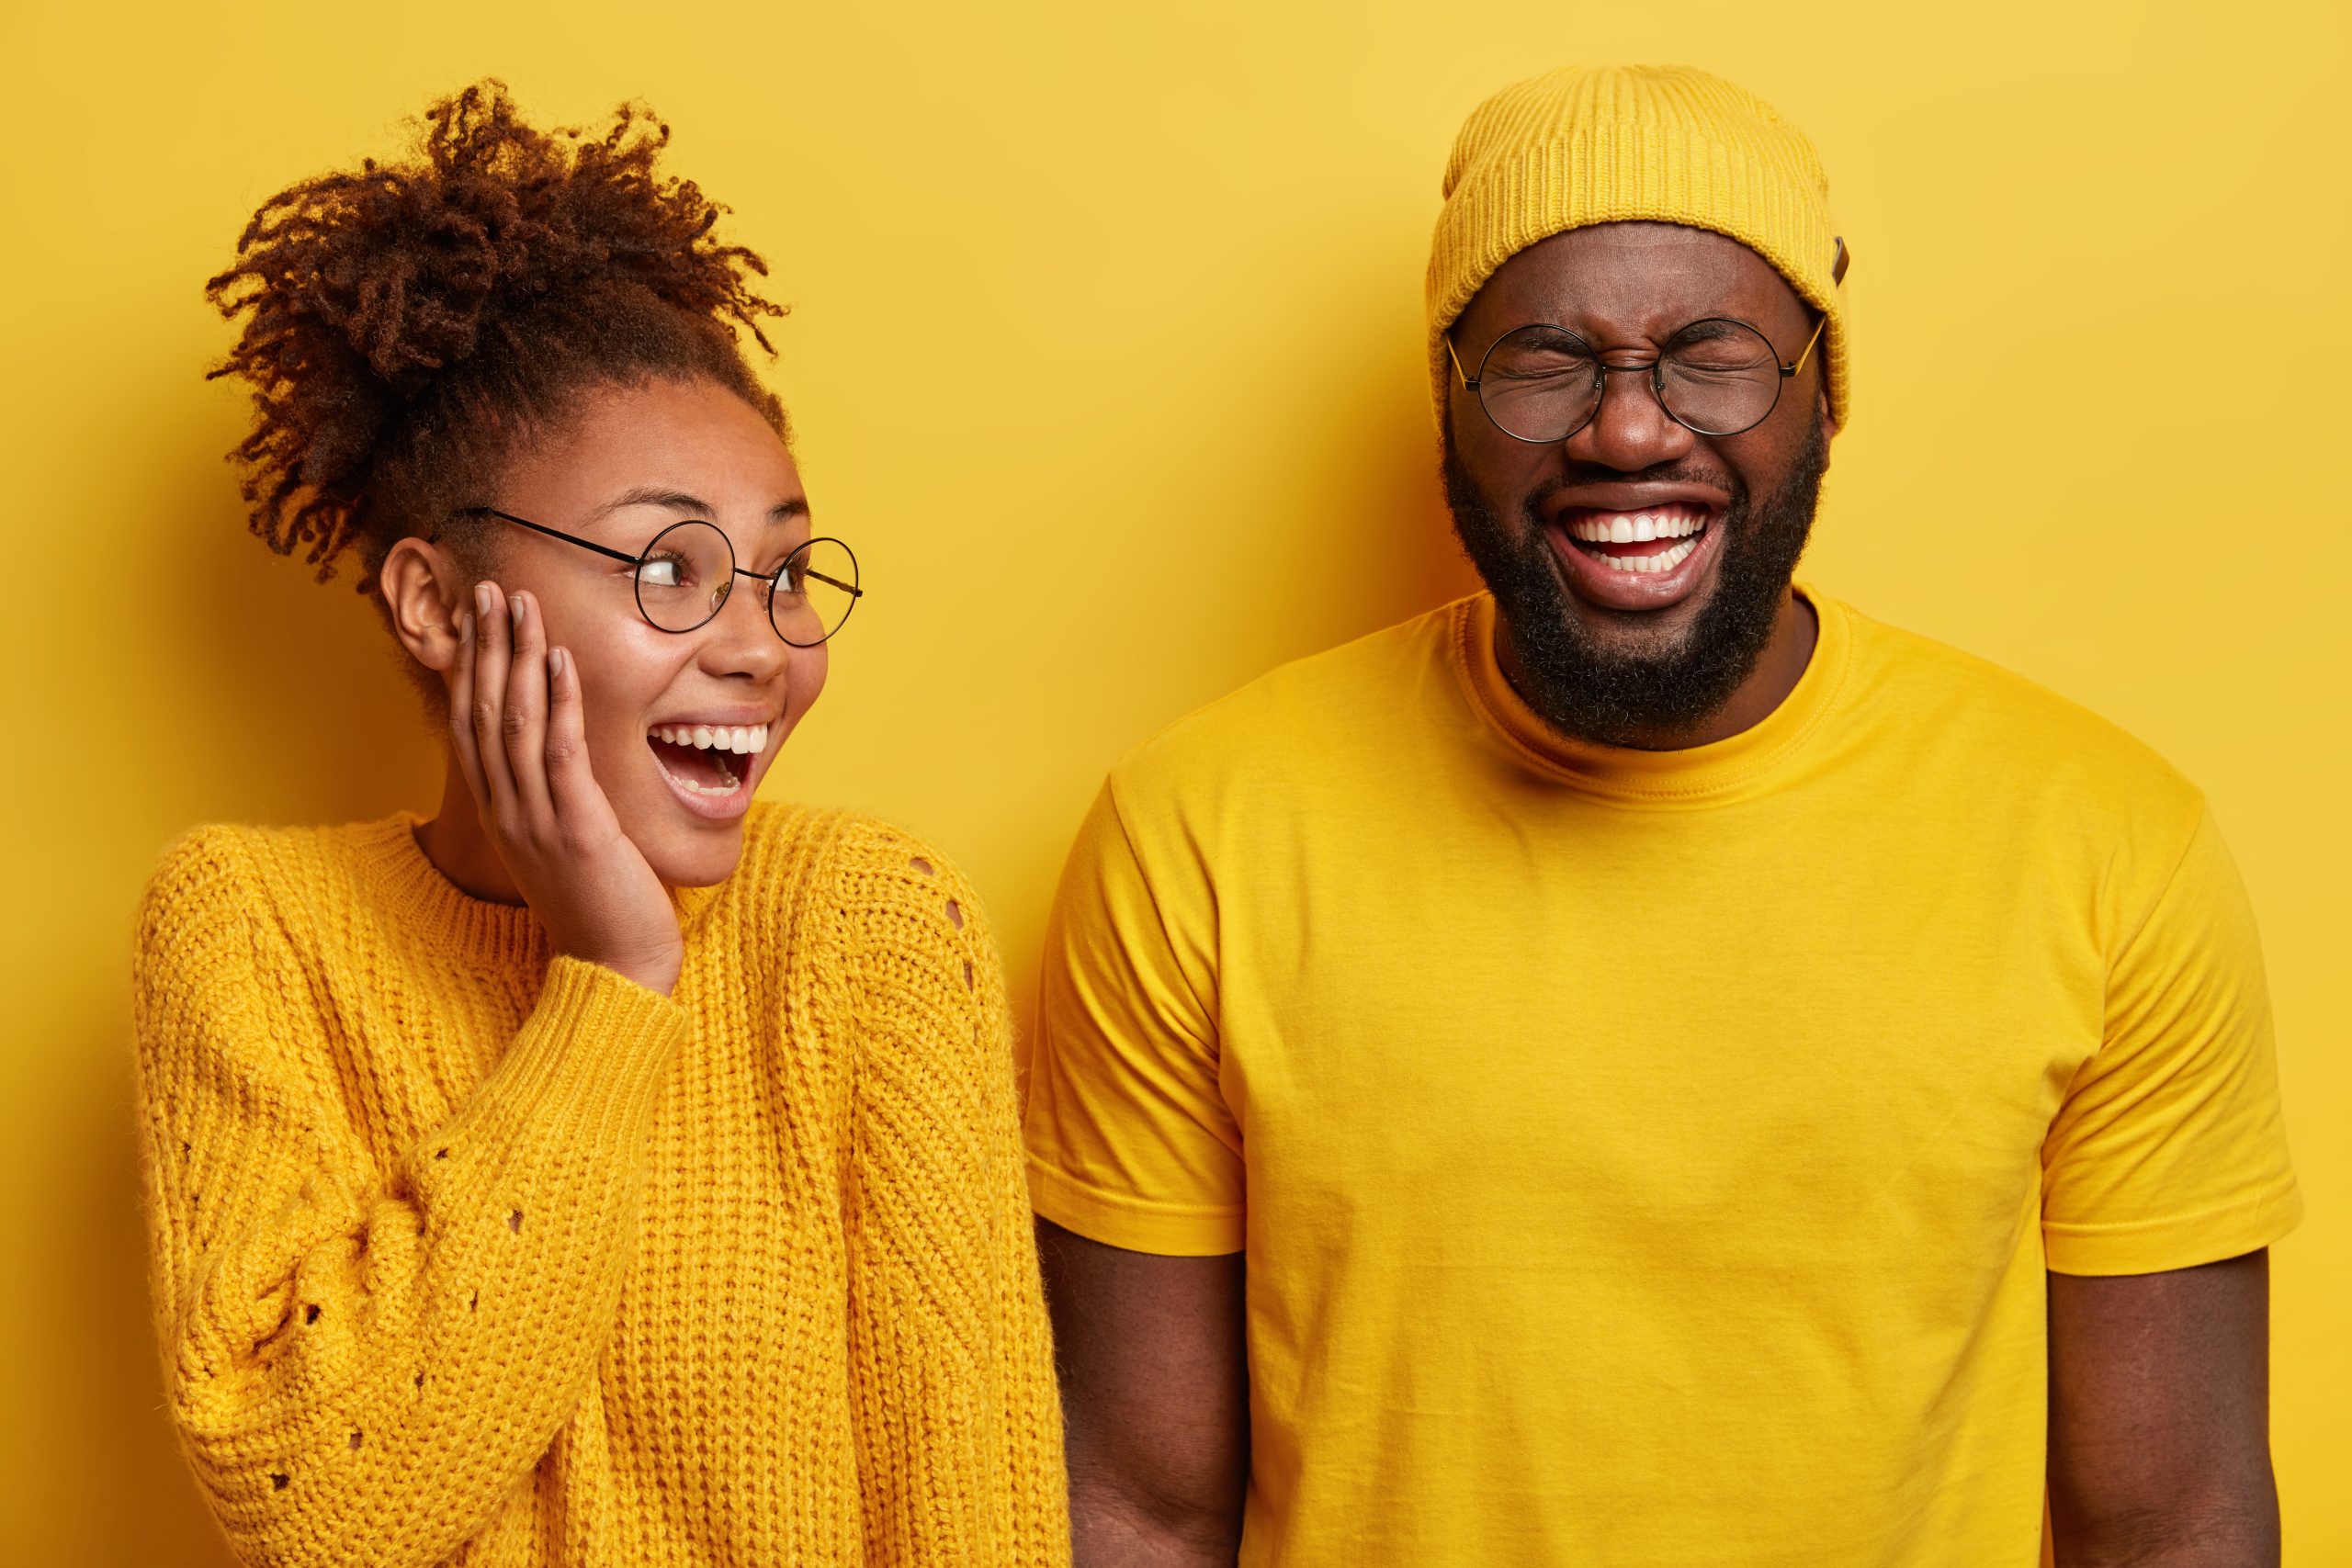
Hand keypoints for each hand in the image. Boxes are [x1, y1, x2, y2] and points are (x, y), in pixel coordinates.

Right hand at [449, 581, 683, 994]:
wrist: (615, 970)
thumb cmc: (598, 905)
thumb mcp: (562, 844)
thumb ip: (552, 801)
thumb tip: (562, 759)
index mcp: (500, 812)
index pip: (472, 724)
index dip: (472, 666)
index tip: (475, 618)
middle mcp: (507, 810)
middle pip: (485, 711)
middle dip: (487, 646)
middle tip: (489, 589)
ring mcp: (537, 819)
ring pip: (517, 722)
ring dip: (519, 658)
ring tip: (524, 606)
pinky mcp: (577, 828)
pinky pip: (560, 753)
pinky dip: (559, 702)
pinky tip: (560, 660)